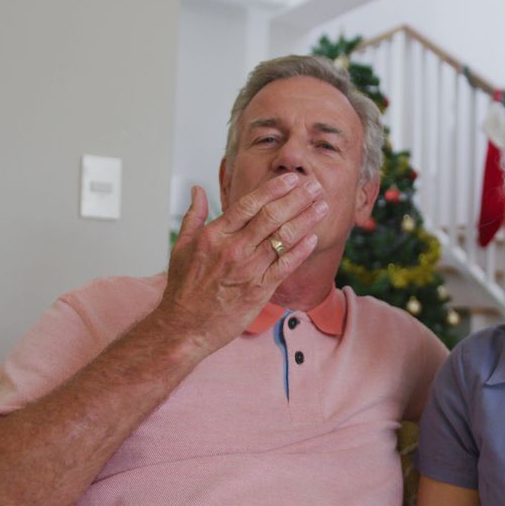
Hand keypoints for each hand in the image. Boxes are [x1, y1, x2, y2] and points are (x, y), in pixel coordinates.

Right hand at [156, 175, 326, 355]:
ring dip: (306, 220)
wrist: (184, 327)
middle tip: (315, 186)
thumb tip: (197, 189)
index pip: (249, 204)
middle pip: (272, 216)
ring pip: (283, 238)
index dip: (273, 189)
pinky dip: (301, 251)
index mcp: (215, 235)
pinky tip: (314, 238)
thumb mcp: (182, 246)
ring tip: (322, 206)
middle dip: (297, 198)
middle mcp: (234, 249)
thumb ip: (194, 215)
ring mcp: (248, 269)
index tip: (291, 178)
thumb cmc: (183, 288)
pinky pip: (285, 266)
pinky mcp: (259, 290)